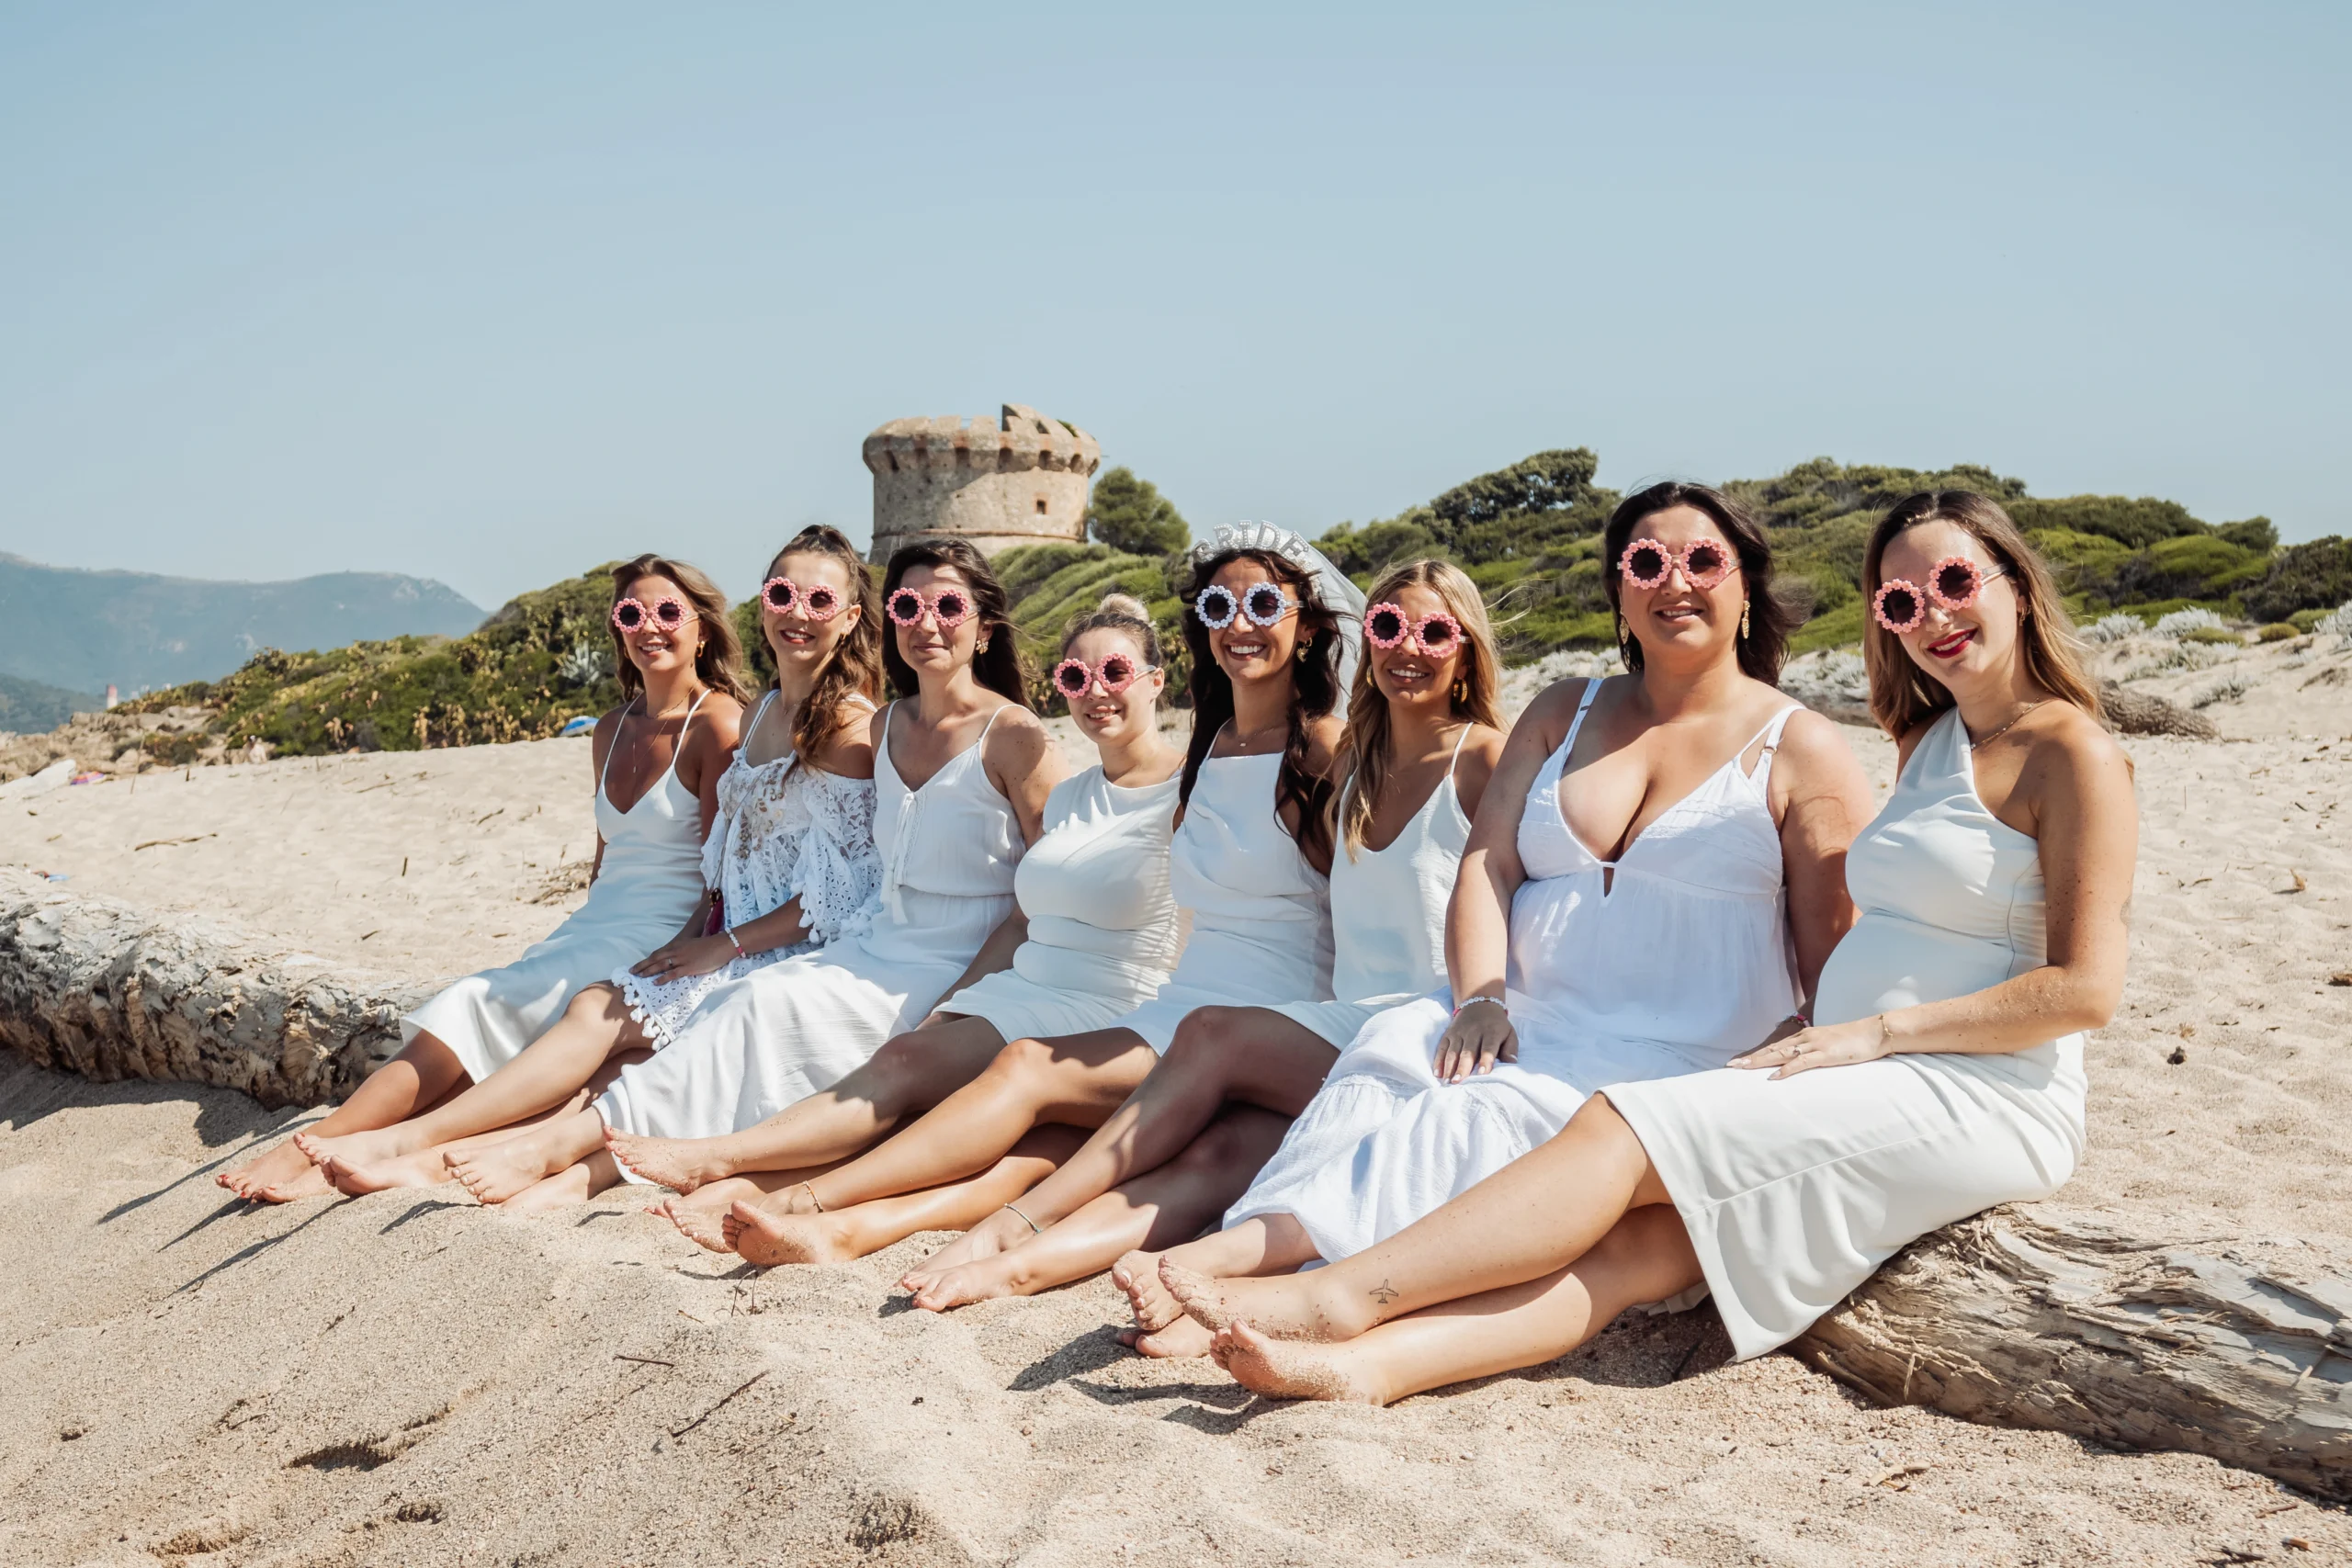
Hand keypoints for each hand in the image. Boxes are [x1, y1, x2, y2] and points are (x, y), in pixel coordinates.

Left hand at [629, 934, 734, 981]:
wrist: (721, 945)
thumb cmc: (710, 946)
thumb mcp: (693, 946)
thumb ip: (684, 951)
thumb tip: (677, 959)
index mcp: (677, 945)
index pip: (658, 953)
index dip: (647, 959)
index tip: (638, 965)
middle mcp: (677, 951)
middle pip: (655, 959)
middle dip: (642, 965)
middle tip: (632, 972)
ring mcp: (682, 959)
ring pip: (661, 965)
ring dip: (648, 971)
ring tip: (639, 976)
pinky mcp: (688, 967)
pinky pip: (672, 973)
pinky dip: (663, 978)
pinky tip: (655, 982)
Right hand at [1433, 997, 1517, 1083]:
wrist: (1479, 1004)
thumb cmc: (1497, 1025)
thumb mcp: (1509, 1033)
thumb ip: (1510, 1049)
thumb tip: (1511, 1064)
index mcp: (1491, 1032)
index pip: (1488, 1048)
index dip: (1485, 1060)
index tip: (1482, 1074)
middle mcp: (1473, 1032)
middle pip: (1467, 1052)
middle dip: (1462, 1067)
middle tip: (1458, 1082)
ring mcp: (1459, 1033)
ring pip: (1453, 1051)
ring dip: (1449, 1067)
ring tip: (1447, 1082)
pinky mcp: (1448, 1034)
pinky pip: (1442, 1047)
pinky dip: (1439, 1060)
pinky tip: (1438, 1073)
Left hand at [1728, 1015, 1890, 1078]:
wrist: (1874, 1032)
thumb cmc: (1853, 1041)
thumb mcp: (1829, 1046)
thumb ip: (1814, 1054)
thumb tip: (1801, 1064)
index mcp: (1805, 1037)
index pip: (1774, 1047)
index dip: (1756, 1055)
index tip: (1738, 1062)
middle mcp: (1805, 1038)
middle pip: (1772, 1050)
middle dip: (1750, 1058)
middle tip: (1730, 1066)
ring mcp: (1814, 1045)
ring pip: (1781, 1054)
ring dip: (1760, 1061)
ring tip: (1742, 1068)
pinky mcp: (1825, 1054)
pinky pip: (1801, 1062)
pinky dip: (1786, 1069)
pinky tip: (1774, 1076)